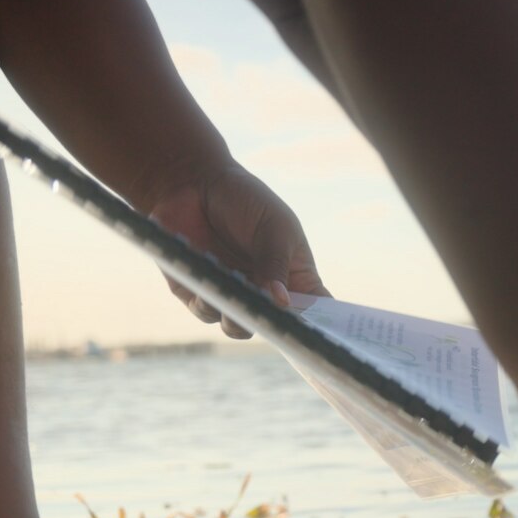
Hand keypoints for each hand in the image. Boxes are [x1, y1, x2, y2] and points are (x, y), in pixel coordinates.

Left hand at [149, 162, 326, 337]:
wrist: (192, 182)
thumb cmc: (244, 200)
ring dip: (240, 320)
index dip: (323, 326)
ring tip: (238, 300)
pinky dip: (210, 303)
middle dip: (277, 329)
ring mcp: (233, 295)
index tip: (325, 335)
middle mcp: (265, 292)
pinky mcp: (199, 294)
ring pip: (240, 328)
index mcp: (295, 277)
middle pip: (278, 327)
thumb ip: (277, 264)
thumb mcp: (273, 227)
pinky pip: (207, 312)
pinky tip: (211, 284)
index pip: (316, 310)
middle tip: (275, 322)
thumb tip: (282, 303)